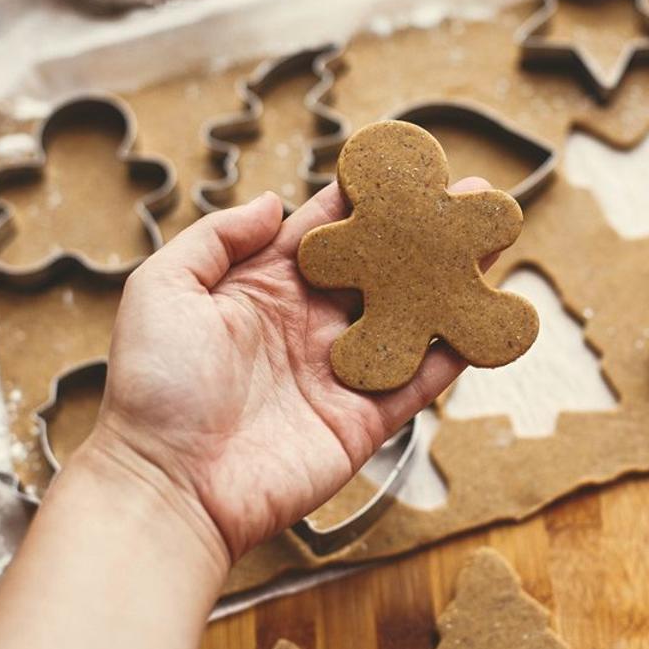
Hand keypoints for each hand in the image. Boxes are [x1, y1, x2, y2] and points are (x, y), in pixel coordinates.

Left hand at [85, 179, 488, 563]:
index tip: (404, 162)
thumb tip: (274, 202)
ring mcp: (340, 370)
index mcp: (262, 287)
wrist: (168, 486)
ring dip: (453, 281)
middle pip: (380, 266)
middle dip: (425, 230)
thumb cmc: (154, 388)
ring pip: (411, 315)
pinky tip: (493, 320)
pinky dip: (458, 352)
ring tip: (495, 241)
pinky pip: (420, 379)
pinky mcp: (364, 419)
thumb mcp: (162, 289)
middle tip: (472, 196)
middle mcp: (308, 323)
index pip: (326, 229)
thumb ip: (216, 238)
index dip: (365, 196)